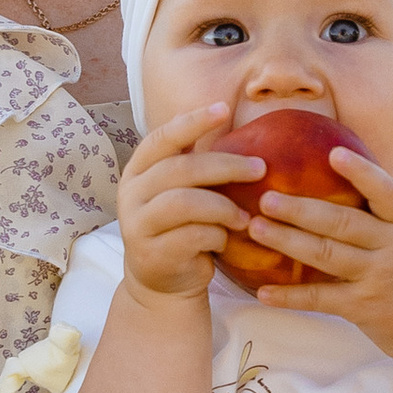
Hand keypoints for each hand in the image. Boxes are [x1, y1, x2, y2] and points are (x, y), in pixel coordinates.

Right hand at [118, 100, 264, 304]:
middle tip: (260, 168)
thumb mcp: (180, 191)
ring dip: (223, 207)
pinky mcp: (152, 253)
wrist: (162, 282)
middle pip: (181, 169)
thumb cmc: (180, 227)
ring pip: (185, 203)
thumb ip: (194, 165)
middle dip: (226, 166)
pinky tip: (226, 240)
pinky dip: (216, 235)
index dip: (193, 122)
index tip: (224, 110)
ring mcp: (138, 224)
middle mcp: (132, 193)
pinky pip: (192, 236)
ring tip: (245, 217)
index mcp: (139, 169)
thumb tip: (234, 125)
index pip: (163, 137)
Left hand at [240, 149, 392, 356]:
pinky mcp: (364, 308)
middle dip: (301, 209)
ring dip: (287, 241)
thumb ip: (376, 216)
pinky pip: (320, 298)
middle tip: (265, 197)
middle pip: (343, 222)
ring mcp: (379, 278)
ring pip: (326, 255)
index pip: (386, 192)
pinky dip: (290, 296)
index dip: (362, 172)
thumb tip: (332, 176)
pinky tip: (262, 291)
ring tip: (255, 228)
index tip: (334, 153)